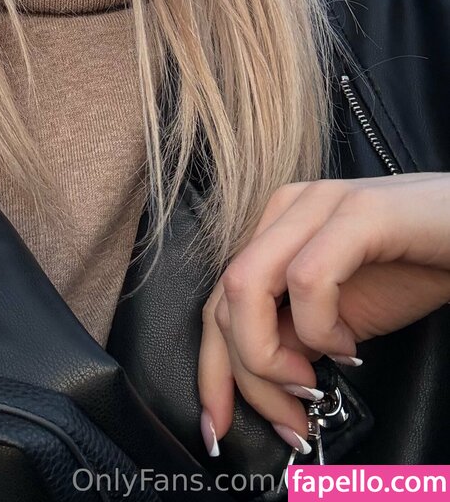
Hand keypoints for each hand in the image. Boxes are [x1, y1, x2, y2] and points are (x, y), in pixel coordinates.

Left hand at [197, 173, 449, 456]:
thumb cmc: (418, 269)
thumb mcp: (343, 314)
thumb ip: (296, 334)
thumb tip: (263, 384)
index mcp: (276, 229)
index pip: (217, 300)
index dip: (212, 369)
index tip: (219, 426)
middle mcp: (287, 208)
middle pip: (224, 300)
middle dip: (245, 379)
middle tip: (290, 422)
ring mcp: (320, 203)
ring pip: (246, 287)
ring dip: (271, 358)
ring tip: (315, 382)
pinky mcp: (361, 212)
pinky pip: (308, 278)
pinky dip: (319, 328)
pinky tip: (349, 346)